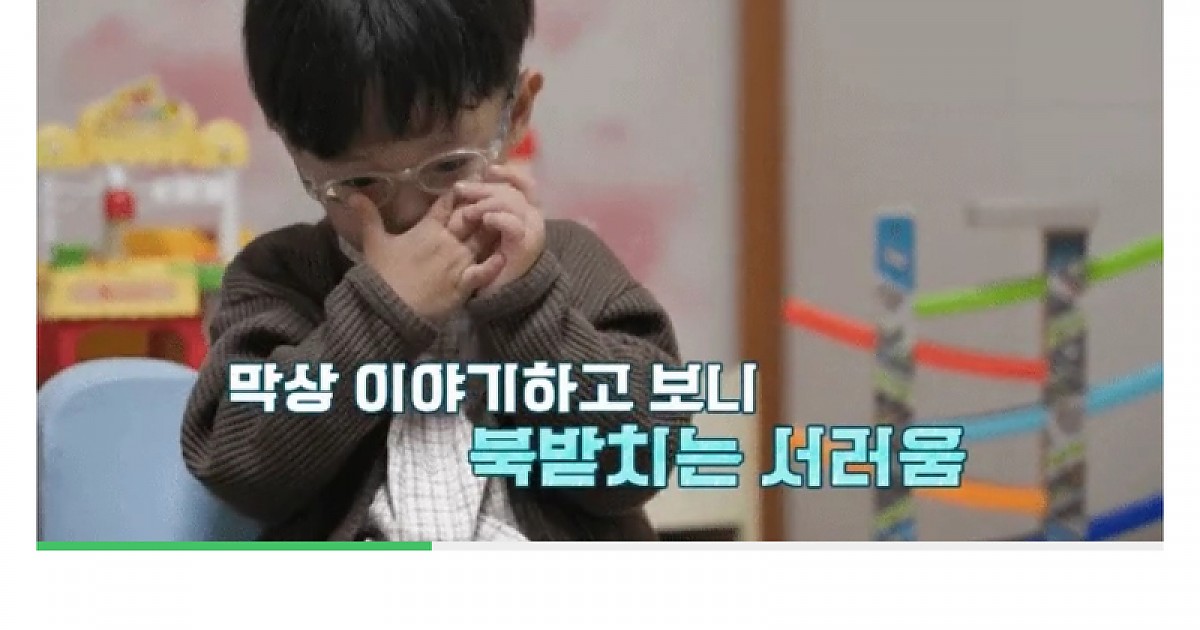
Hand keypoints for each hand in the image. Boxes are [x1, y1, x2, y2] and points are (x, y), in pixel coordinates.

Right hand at [352, 192, 505, 321]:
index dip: (461, 191)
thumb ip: (368, 216)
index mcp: (427, 228)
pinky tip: (505, 254)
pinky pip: (486, 269)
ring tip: (508, 218)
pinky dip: (496, 262)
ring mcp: (459, 262)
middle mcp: (448, 241)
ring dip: (494, 229)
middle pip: (472, 217)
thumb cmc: (382, 275)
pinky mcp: (465, 284)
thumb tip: (352, 193)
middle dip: (484, 206)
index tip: (473, 180)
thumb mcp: (373, 243)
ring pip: (484, 239)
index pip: (448, 203)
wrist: (389, 310)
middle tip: (496, 196)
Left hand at [453, 164, 546, 297]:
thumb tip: (472, 182)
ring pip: (513, 203)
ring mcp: (532, 232)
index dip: (508, 174)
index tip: (488, 170)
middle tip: (461, 189)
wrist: (504, 296)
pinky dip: (500, 218)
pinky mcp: (525, 247)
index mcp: (527, 213)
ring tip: (469, 211)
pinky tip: (487, 219)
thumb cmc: (494, 263)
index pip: (525, 184)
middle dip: (485, 188)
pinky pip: (514, 225)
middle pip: (513, 191)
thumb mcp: (491, 231)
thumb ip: (488, 209)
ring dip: (488, 202)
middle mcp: (533, 219)